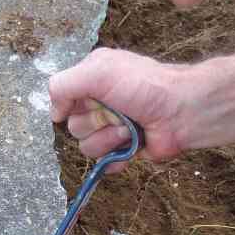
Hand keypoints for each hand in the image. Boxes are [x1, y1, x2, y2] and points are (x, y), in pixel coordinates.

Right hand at [49, 48, 191, 165]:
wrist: (180, 111)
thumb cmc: (143, 86)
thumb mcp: (98, 70)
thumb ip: (64, 85)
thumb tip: (53, 113)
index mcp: (92, 81)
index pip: (63, 99)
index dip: (72, 105)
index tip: (90, 99)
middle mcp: (100, 104)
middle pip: (73, 127)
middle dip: (95, 122)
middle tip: (118, 112)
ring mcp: (111, 128)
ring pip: (86, 147)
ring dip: (108, 139)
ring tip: (129, 128)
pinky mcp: (123, 150)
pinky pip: (103, 164)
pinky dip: (116, 158)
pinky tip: (131, 146)